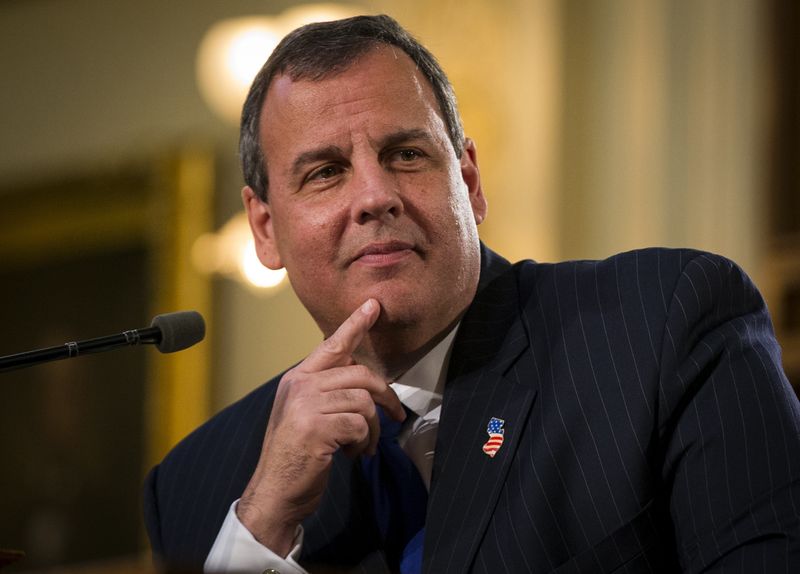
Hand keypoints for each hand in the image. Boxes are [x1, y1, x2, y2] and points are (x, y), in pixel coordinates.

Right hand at [237, 298, 405, 555]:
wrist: (274, 493)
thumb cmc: (295, 456)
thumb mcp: (304, 415)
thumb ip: (326, 393)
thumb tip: (364, 384)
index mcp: (298, 379)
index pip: (332, 345)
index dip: (355, 324)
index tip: (373, 306)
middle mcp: (301, 385)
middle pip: (361, 375)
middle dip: (385, 396)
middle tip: (395, 416)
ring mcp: (307, 405)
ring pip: (364, 401)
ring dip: (372, 428)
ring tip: (363, 445)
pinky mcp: (317, 427)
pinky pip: (360, 424)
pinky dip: (364, 442)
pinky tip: (353, 454)